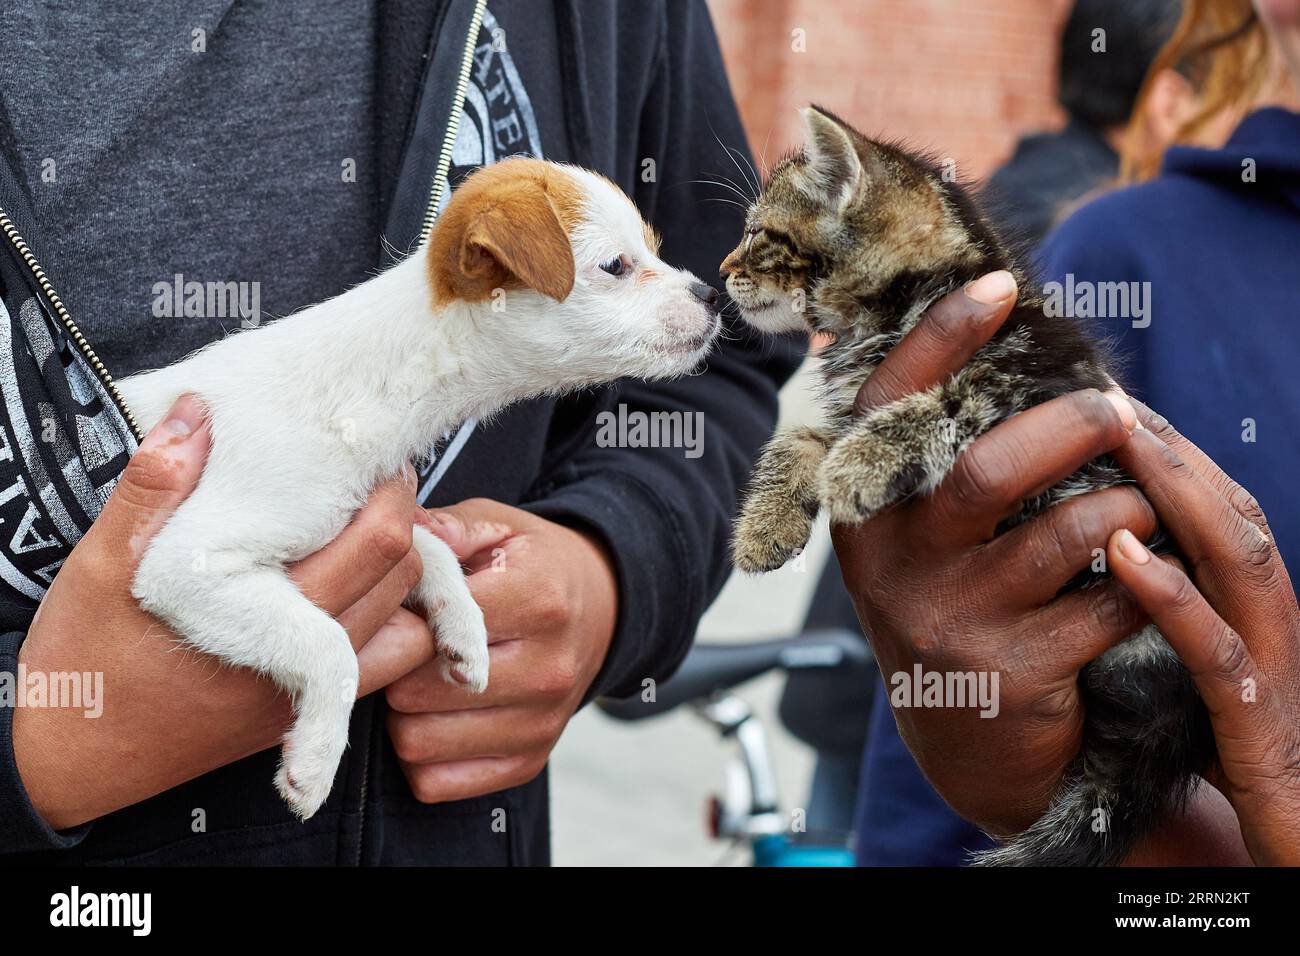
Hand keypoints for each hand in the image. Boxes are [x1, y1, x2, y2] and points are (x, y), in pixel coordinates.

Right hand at [13, 395, 434, 829]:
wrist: (67, 762)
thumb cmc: (79, 659)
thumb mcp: (98, 564)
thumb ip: (151, 489)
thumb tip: (195, 413)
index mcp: (261, 616)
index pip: (376, 546)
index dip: (391, 493)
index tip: (373, 459)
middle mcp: (298, 664)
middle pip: (403, 579)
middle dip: (402, 523)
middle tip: (374, 484)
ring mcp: (304, 696)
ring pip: (406, 628)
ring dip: (401, 580)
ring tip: (365, 536)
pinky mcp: (299, 716)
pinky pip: (377, 670)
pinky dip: (386, 627)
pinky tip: (348, 594)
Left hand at [386, 499, 617, 802]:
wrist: (601, 610)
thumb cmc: (534, 564)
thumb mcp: (499, 527)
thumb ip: (449, 528)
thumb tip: (400, 529)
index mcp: (540, 601)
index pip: (439, 629)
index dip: (397, 618)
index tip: (390, 608)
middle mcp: (548, 669)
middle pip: (418, 691)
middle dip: (392, 668)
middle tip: (392, 647)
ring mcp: (542, 723)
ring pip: (418, 742)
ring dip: (400, 715)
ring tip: (412, 680)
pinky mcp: (529, 762)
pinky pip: (435, 782)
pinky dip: (419, 755)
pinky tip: (431, 717)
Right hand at [832, 272, 1156, 834]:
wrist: (964, 742)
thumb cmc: (957, 605)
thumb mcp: (922, 539)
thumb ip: (939, 462)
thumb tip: (1007, 349)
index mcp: (866, 514)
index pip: (889, 410)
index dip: (941, 340)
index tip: (1001, 285)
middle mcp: (893, 566)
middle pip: (985, 471)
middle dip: (1068, 427)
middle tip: (1114, 412)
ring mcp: (950, 621)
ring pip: (1061, 535)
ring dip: (1124, 509)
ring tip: (1141, 507)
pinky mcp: (1012, 672)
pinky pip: (1107, 602)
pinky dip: (1144, 578)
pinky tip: (1146, 577)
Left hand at [1105, 404, 1299, 865]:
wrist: (1296, 839)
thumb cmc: (1230, 752)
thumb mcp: (1190, 665)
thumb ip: (1163, 610)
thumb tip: (1098, 552)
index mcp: (1251, 605)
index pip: (1211, 507)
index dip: (1164, 449)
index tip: (1104, 397)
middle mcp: (1270, 620)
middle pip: (1227, 510)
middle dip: (1170, 447)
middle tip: (1106, 391)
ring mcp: (1271, 665)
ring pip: (1235, 556)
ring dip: (1177, 491)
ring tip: (1120, 436)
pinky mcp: (1257, 722)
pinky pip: (1213, 648)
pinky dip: (1170, 593)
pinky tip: (1123, 554)